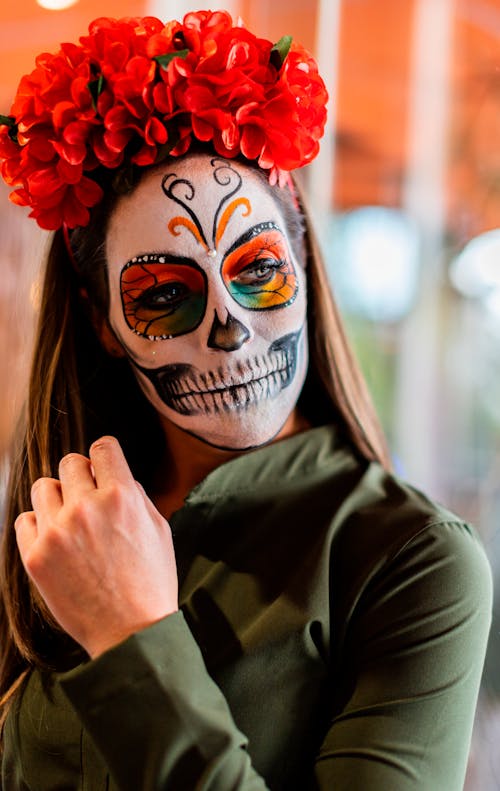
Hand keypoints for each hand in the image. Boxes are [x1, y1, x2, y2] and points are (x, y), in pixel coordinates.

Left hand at [15, 436, 177, 657]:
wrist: (130, 633)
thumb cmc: (150, 583)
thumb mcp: (159, 530)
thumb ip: (136, 495)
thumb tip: (116, 476)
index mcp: (122, 496)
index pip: (103, 447)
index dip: (104, 456)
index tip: (102, 468)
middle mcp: (87, 507)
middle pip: (70, 462)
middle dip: (82, 477)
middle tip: (89, 500)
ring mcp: (57, 531)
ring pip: (43, 487)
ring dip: (58, 498)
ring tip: (70, 521)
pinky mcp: (35, 556)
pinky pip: (25, 519)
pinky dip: (39, 526)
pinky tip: (56, 542)